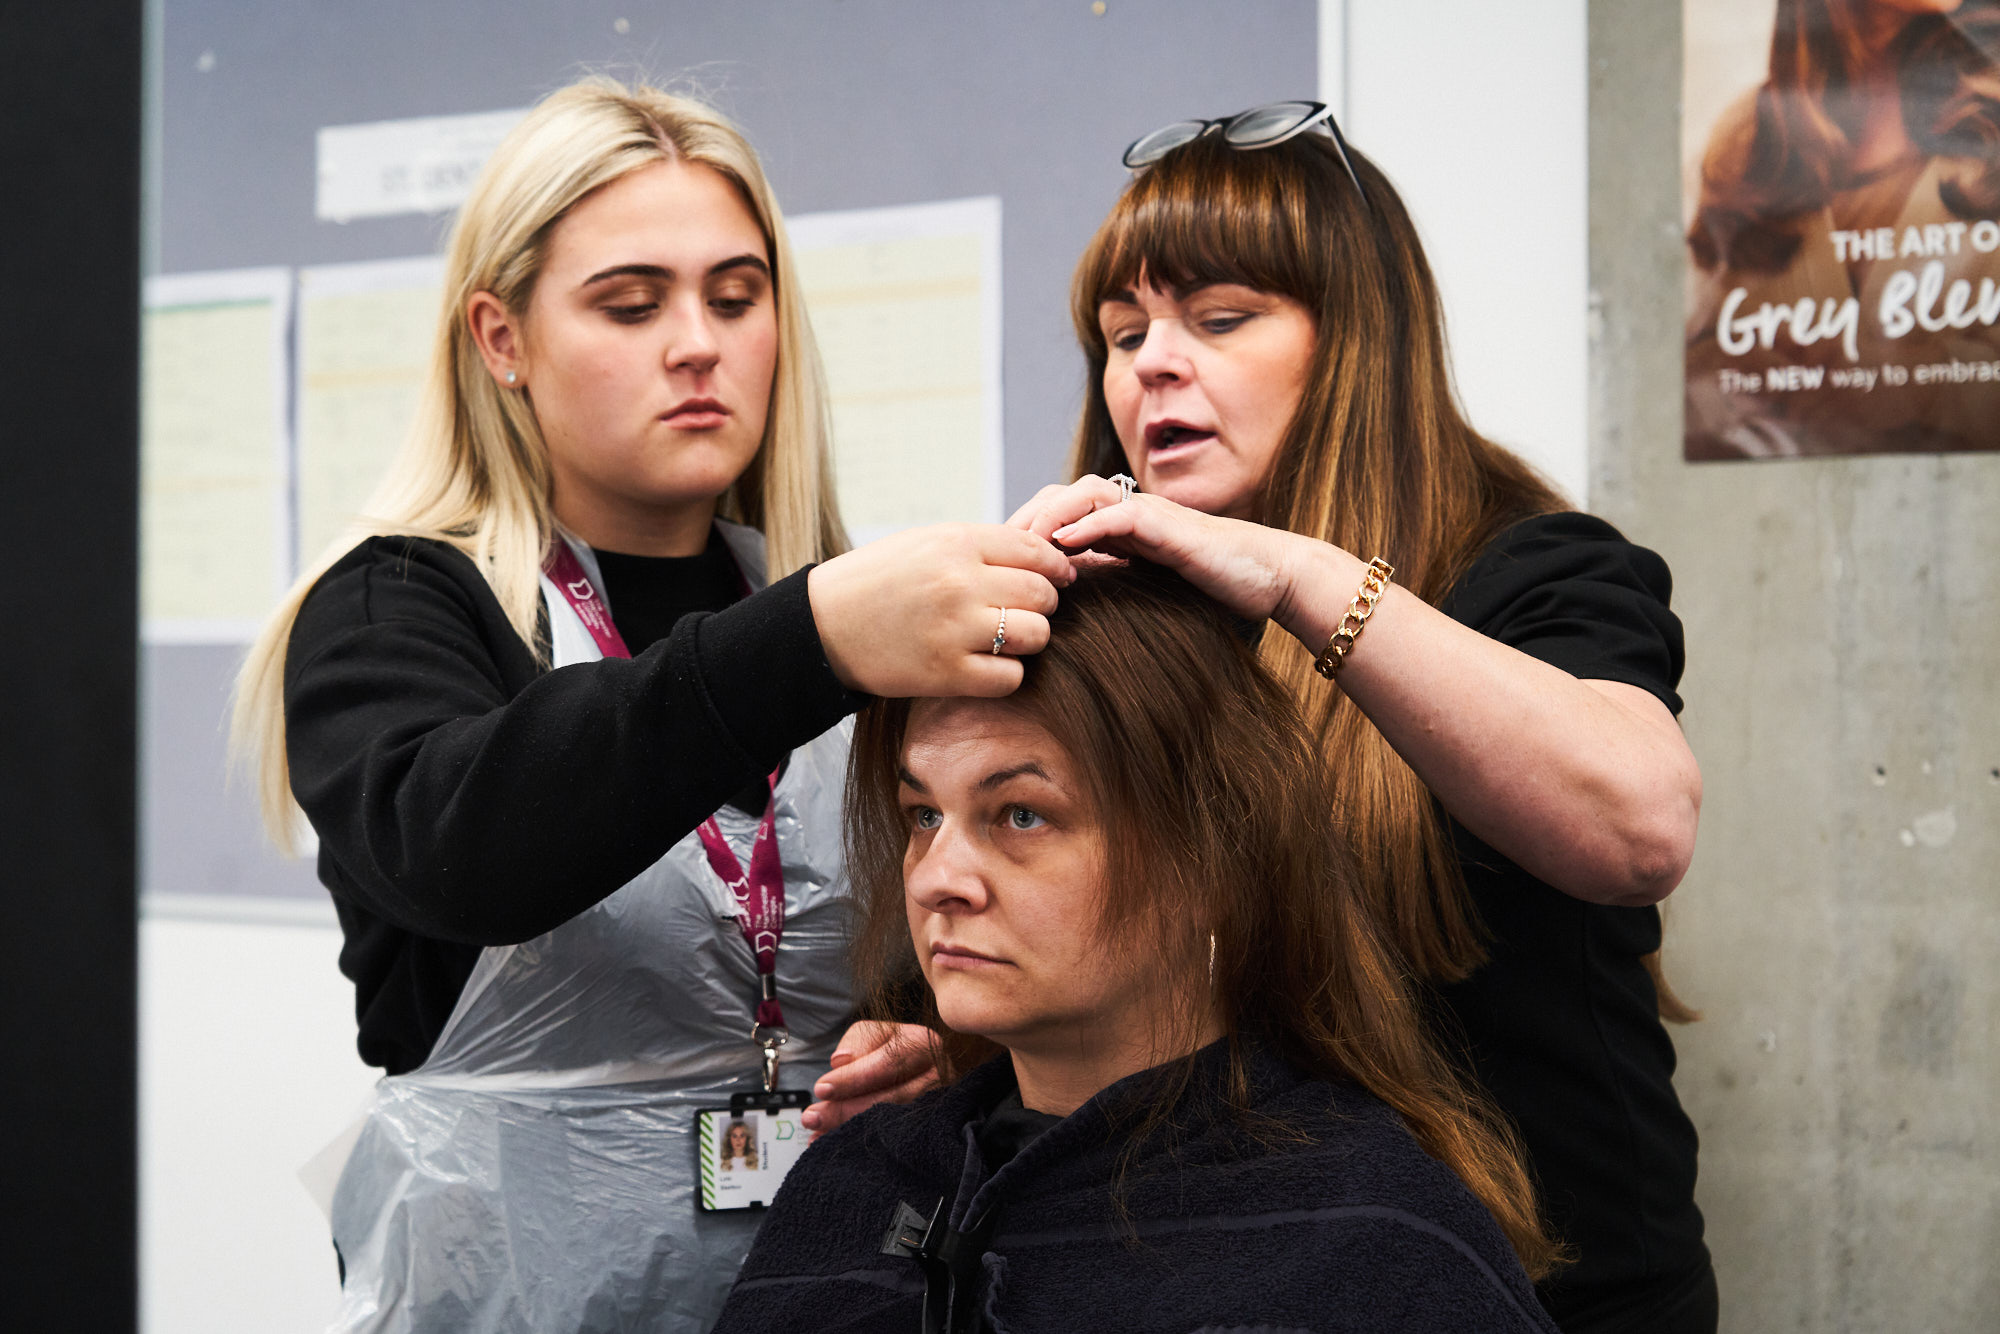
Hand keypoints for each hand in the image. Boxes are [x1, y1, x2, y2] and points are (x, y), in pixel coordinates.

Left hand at [801, 1021, 941, 1138]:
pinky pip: (896, 1141)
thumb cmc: (892, 1050)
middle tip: (812, 1117)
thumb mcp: (874, 1035)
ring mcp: (937, 1106)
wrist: (918, 1071)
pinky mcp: (930, 1130)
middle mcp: (939, 1075)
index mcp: (924, 1044)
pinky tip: (838, 1146)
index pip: (888, 1062)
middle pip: (891, 1097)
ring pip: (893, 1123)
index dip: (854, 1078)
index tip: (822, 1089)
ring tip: (819, 1135)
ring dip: (852, 1130)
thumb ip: (858, 1042)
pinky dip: (863, 1145)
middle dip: (847, 1109)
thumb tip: (841, 1061)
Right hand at [807, 524, 1072, 696]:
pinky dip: (1006, 673)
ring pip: (1035, 635)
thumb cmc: (879, 580)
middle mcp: (959, 583)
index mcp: (956, 543)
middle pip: (1042, 594)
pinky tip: (986, 664)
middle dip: (1042, 604)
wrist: (824, 625)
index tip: (1061, 577)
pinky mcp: (947, 674)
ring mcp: (954, 630)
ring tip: (1006, 638)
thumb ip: (982, 547)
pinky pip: (1010, 677)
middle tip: (1025, 610)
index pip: (1036, 551)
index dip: (1057, 566)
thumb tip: (1045, 556)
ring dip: (1028, 639)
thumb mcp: (927, 543)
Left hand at [1009, 475, 1298, 623]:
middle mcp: (1129, 512)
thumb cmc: (1213, 590)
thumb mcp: (1147, 591)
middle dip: (1024, 518)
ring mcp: (1148, 514)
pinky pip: (1119, 513)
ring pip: (1083, 494)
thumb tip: (1062, 606)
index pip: (1058, 513)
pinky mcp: (1168, 524)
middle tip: (994, 551)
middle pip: (1060, 495)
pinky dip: (1088, 524)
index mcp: (1119, 527)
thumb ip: (1109, 586)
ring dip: (1048, 515)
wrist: (1269, 578)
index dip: (1024, 531)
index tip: (995, 561)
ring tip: (1021, 544)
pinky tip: (1062, 544)